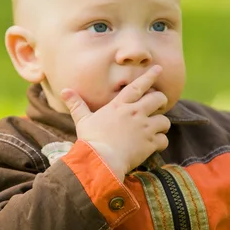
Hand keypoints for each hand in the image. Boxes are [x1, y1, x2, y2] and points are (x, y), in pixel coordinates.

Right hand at [61, 65, 170, 180]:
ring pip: (165, 120)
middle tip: (159, 106)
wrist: (100, 160)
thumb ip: (76, 104)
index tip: (159, 69)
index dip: (149, 76)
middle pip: (158, 99)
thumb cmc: (91, 140)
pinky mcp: (150, 143)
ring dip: (162, 125)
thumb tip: (64, 90)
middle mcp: (135, 113)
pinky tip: (155, 145)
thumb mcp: (82, 120)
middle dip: (161, 101)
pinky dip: (161, 142)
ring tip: (157, 129)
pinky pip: (164, 139)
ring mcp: (144, 128)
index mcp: (119, 105)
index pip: (138, 86)